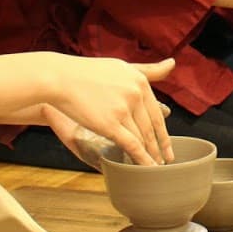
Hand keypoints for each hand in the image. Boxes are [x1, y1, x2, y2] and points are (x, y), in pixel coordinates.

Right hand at [45, 55, 174, 163]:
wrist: (59, 79)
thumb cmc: (87, 72)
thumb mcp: (122, 66)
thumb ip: (148, 70)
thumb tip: (172, 64)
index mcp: (140, 81)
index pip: (156, 112)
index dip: (162, 131)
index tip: (167, 144)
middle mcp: (136, 94)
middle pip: (152, 127)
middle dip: (160, 146)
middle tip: (167, 159)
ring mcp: (124, 109)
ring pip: (143, 137)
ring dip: (151, 155)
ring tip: (155, 166)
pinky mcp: (110, 124)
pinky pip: (132, 145)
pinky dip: (142, 158)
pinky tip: (147, 167)